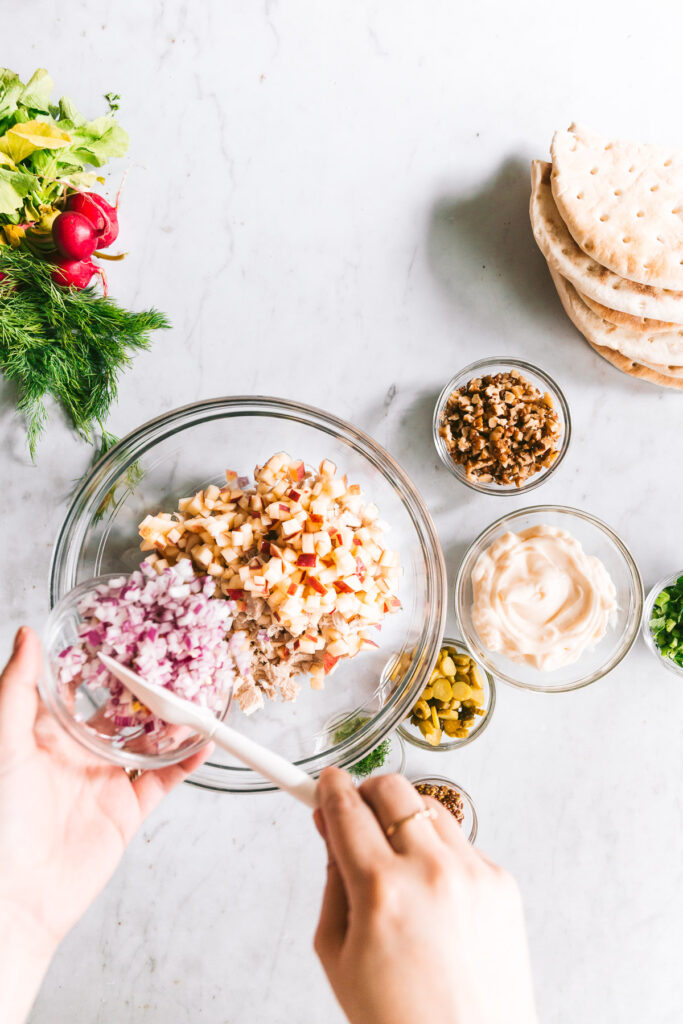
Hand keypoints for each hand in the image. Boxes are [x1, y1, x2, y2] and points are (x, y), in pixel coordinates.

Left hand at [0, 627, 211, 1023]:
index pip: (74, 691)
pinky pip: (163, 780)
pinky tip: (203, 741)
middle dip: (144, 688)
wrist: (16, 898)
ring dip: (171, 720)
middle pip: (118, 712)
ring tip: (195, 693)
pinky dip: (186, 761)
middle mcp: (76, 755)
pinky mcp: (126, 812)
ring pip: (146, 741)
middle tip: (172, 658)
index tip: (123, 636)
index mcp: (43, 736)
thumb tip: (25, 635)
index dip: (97, 665)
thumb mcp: (4, 743)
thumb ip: (17, 690)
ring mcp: (104, 782)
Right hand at [313, 768, 536, 1023]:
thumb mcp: (337, 954)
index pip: (347, 809)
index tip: (325, 782)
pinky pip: (460, 844)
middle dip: (368, 794)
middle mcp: (431, 872)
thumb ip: (332, 879)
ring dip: (405, 822)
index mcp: (381, 892)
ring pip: (429, 809)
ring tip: (398, 868)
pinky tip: (434, 899)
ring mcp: (473, 874)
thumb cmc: (398, 1018)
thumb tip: (330, 824)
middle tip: (359, 818)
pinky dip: (440, 856)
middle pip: (392, 788)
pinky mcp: (501, 883)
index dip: (330, 789)